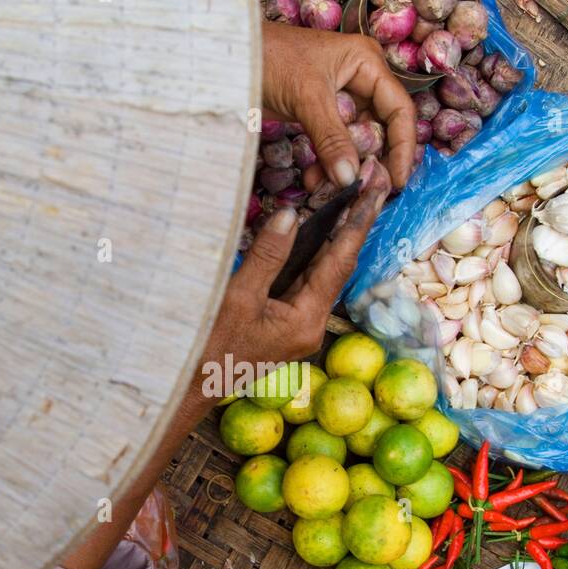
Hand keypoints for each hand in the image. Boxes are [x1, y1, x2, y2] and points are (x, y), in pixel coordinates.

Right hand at [195, 183, 387, 402]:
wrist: (191, 384)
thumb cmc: (210, 346)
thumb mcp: (237, 296)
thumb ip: (267, 256)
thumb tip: (291, 216)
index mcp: (307, 320)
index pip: (339, 263)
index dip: (358, 223)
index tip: (376, 192)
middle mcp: (311, 324)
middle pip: (337, 266)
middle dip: (353, 224)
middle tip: (370, 184)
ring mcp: (300, 324)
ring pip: (322, 272)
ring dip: (334, 236)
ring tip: (351, 197)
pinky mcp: (286, 322)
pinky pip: (304, 280)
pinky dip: (311, 252)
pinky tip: (315, 228)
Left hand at [262, 22, 416, 192]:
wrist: (227, 57)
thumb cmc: (270, 58)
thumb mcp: (307, 98)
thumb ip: (331, 139)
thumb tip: (350, 179)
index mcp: (367, 63)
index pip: (398, 111)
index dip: (403, 147)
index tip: (398, 180)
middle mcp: (359, 80)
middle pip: (380, 129)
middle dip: (371, 160)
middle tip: (364, 189)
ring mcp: (338, 98)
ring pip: (354, 141)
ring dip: (345, 166)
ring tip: (332, 189)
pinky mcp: (317, 114)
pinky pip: (332, 144)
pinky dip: (326, 163)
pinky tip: (314, 180)